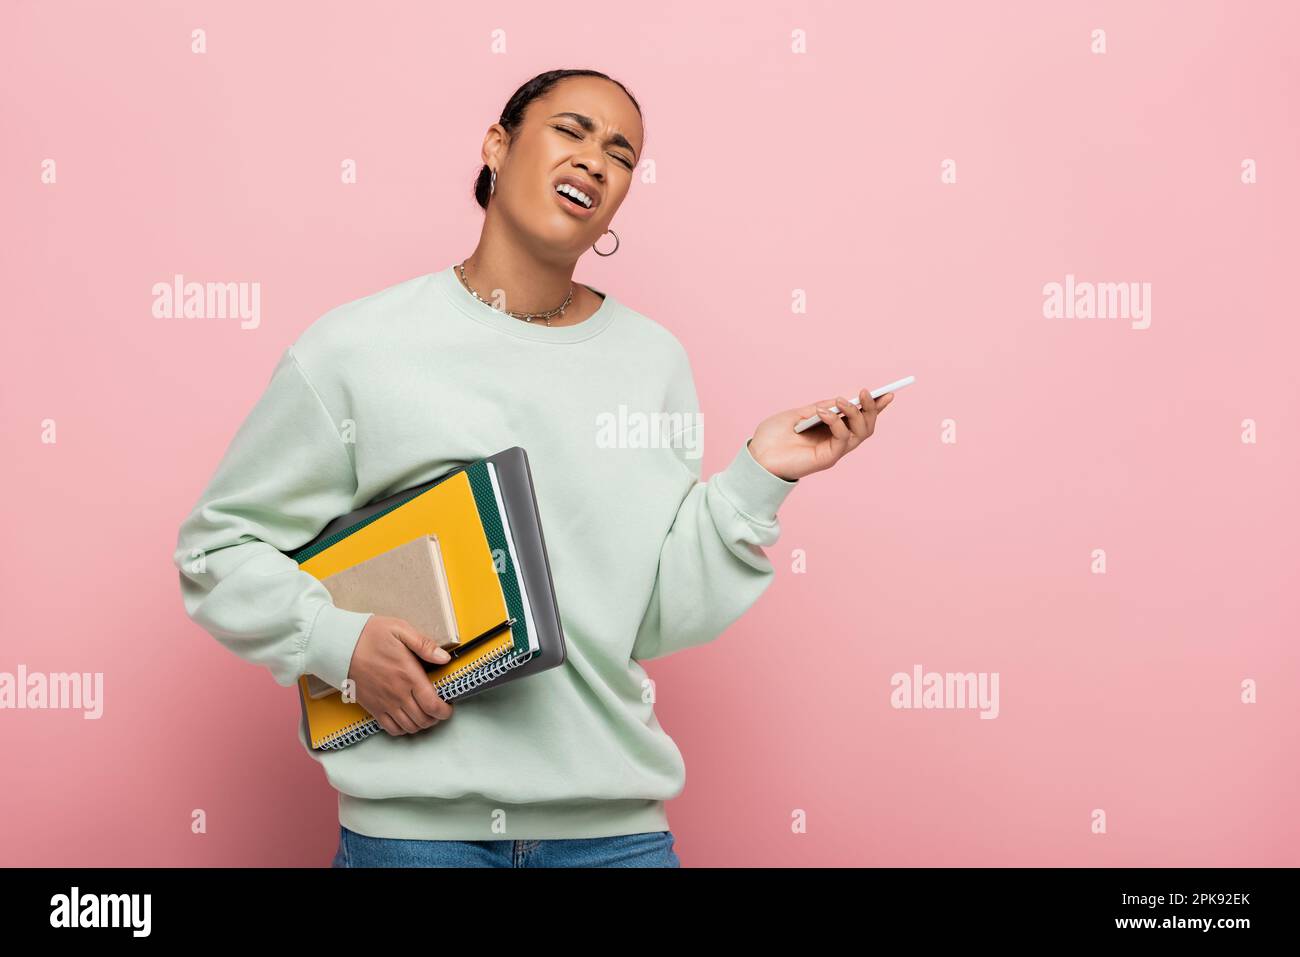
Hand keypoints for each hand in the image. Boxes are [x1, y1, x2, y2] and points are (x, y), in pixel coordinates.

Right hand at [347, 615, 454, 736]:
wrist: (340, 646)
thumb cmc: (370, 635)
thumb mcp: (400, 630)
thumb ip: (424, 645)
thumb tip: (445, 658)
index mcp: (408, 675)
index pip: (432, 705)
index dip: (444, 711)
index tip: (448, 707)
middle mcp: (397, 694)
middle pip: (423, 719)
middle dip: (436, 718)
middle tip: (439, 709)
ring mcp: (384, 703)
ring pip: (409, 727)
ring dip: (421, 724)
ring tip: (425, 714)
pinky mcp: (373, 707)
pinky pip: (391, 729)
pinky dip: (403, 729)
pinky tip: (406, 719)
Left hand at [748, 389, 895, 480]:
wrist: (756, 457)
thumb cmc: (772, 436)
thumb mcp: (797, 414)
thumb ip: (819, 408)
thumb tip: (840, 399)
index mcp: (830, 429)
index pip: (858, 419)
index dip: (874, 407)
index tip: (887, 394)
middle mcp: (836, 441)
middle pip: (866, 426)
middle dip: (870, 409)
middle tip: (865, 393)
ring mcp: (833, 451)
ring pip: (860, 434)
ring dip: (855, 414)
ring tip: (842, 401)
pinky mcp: (827, 459)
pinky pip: (842, 440)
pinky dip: (836, 423)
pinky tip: (823, 413)